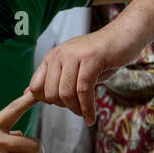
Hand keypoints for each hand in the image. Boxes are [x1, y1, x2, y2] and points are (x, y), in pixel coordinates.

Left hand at [28, 26, 142, 125]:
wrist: (125, 35)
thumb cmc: (101, 56)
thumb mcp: (74, 68)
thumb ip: (53, 80)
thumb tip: (28, 93)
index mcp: (51, 57)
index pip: (35, 87)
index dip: (46, 101)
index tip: (62, 106)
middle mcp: (59, 55)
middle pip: (50, 94)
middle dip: (64, 107)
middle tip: (78, 109)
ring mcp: (74, 55)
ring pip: (66, 93)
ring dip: (77, 109)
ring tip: (86, 113)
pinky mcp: (91, 59)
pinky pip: (84, 90)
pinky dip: (87, 108)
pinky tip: (91, 117)